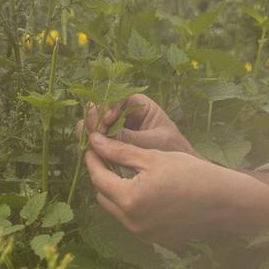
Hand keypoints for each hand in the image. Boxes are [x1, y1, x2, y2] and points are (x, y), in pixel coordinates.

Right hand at [77, 91, 194, 156]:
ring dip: (89, 134)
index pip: (115, 97)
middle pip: (98, 108)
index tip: (107, 121)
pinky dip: (91, 146)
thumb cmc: (172, 150)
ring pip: (92, 124)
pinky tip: (94, 154)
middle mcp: (122, 112)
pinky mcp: (109, 143)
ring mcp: (114, 128)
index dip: (107, 106)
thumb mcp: (152, 143)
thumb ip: (127, 139)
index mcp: (137, 103)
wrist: (179, 171)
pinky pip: (94, 140)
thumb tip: (97, 137)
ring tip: (92, 147)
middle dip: (93, 121)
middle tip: (94, 136)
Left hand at [82, 127, 258, 241]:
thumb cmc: (191, 173)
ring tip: (127, 173)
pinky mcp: (155, 239)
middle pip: (103, 197)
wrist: (224, 201)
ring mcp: (143, 234)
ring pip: (117, 211)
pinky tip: (146, 191)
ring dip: (116, 193)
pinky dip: (133, 206)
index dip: (93, 159)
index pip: (98, 177)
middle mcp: (132, 222)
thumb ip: (120, 151)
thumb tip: (93, 141)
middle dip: (103, 176)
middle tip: (109, 157)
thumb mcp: (153, 157)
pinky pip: (133, 221)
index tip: (93, 145)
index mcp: (129, 199)